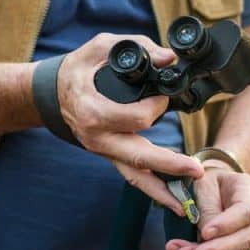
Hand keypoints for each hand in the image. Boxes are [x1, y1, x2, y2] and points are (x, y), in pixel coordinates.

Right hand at [57, 33, 203, 213]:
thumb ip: (137, 46)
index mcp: (92, 111)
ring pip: (135, 176)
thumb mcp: (101, 47)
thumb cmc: (77, 69)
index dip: (156, 107)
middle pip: (137, 158)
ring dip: (162, 191)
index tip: (164, 96)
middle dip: (169, 166)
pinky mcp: (109, 156)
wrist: (52, 93)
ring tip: (187, 203)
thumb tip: (169, 58)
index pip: (134, 118)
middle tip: (197, 171)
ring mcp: (103, 151)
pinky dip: (153, 189)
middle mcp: (97, 138)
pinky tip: (174, 198)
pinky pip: (132, 176)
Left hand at [166, 159, 249, 249]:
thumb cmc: (210, 181)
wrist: (215, 186)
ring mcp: (248, 235)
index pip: (245, 212)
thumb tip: (205, 237)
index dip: (226, 224)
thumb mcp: (205, 183)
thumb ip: (208, 208)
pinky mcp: (235, 248)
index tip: (205, 233)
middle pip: (244, 239)